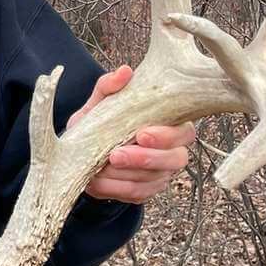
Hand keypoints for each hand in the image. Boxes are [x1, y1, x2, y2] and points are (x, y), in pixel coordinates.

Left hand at [70, 64, 193, 203]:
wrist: (82, 150)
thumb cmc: (99, 121)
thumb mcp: (99, 102)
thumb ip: (109, 87)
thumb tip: (124, 71)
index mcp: (169, 124)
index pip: (184, 132)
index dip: (166, 135)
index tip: (141, 134)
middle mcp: (172, 150)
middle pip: (176, 159)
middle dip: (146, 158)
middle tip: (116, 155)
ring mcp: (161, 173)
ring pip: (156, 179)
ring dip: (127, 175)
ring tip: (102, 167)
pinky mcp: (146, 190)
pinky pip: (138, 194)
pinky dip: (117, 189)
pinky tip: (99, 181)